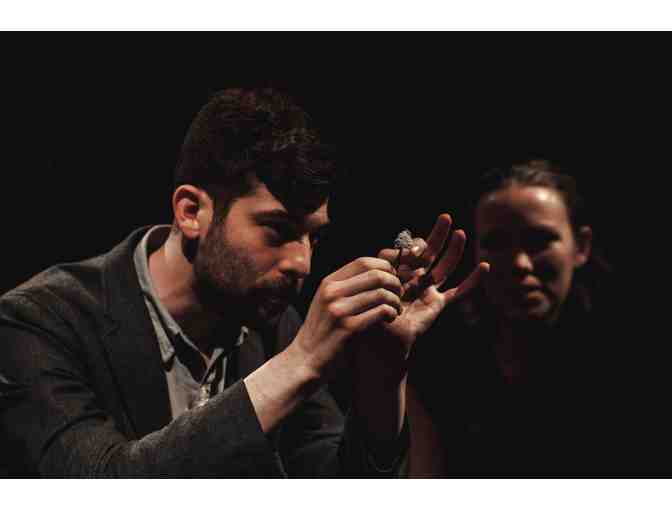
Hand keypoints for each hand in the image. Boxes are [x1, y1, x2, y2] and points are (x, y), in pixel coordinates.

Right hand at [287, 257, 402, 380]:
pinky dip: (391, 314)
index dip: (384, 267)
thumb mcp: (325, 302)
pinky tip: (390, 319)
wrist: (305, 359)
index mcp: (328, 283)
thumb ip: (344, 287)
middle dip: (394, 284)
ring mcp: (340, 310)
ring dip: (395, 301)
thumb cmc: (321, 331)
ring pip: (382, 294)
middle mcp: (333, 293)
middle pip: (376, 275)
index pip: (363, 261)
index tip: (391, 279)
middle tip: (398, 295)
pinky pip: (381, 312)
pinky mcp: (349, 329)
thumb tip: (374, 271)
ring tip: (396, 310)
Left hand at [377, 213, 488, 352]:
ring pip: (444, 268)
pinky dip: (472, 281)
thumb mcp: (373, 284)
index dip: (411, 246)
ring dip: (454, 250)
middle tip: (445, 217)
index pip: (407, 251)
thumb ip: (383, 265)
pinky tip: (485, 267)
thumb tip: (395, 249)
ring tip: (460, 233)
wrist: (379, 344)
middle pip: (430, 253)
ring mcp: (427, 292)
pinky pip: (458, 292)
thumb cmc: (369, 315)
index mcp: (396, 273)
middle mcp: (413, 281)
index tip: (409, 250)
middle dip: (437, 235)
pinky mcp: (437, 306)